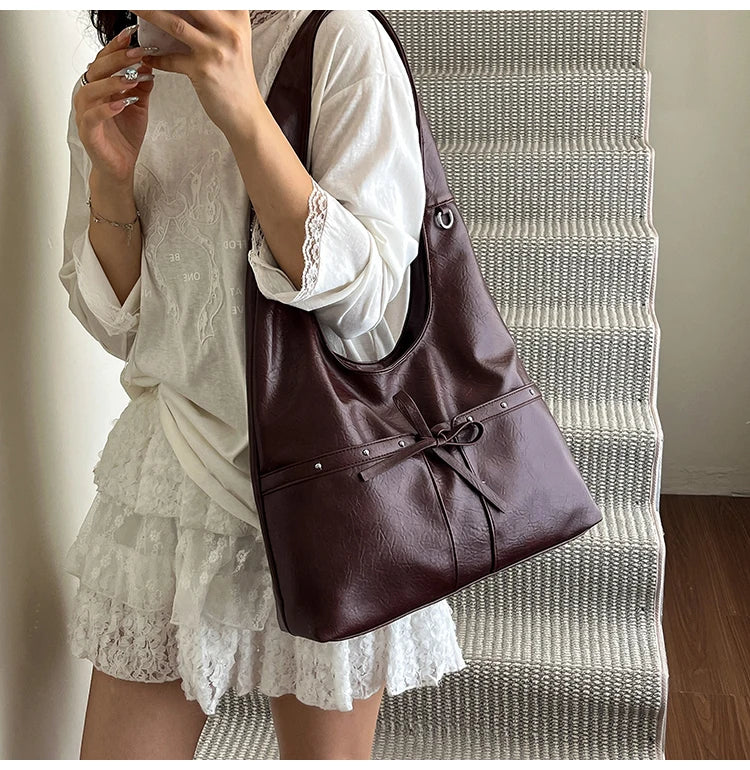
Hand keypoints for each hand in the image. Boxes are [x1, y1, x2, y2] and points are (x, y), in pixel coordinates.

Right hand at [74, 24, 155, 184]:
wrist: (121, 167)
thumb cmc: (125, 137)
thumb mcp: (139, 107)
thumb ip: (142, 87)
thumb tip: (150, 65)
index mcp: (100, 87)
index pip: (105, 61)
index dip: (117, 47)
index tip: (133, 35)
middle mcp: (89, 97)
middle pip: (97, 70)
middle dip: (118, 59)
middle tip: (138, 54)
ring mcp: (85, 114)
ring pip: (91, 90)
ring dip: (112, 82)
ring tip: (131, 79)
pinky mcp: (88, 132)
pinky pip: (92, 116)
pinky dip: (107, 108)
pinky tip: (122, 103)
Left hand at [128, 10, 262, 138]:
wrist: (246, 113)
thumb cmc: (237, 79)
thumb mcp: (235, 43)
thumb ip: (217, 22)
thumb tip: (185, 9)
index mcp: (237, 20)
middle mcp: (229, 32)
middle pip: (190, 2)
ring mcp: (216, 51)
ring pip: (175, 24)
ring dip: (149, 13)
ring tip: (133, 7)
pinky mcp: (203, 71)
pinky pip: (171, 59)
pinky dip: (156, 58)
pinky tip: (148, 57)